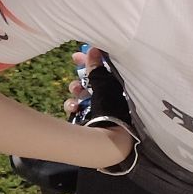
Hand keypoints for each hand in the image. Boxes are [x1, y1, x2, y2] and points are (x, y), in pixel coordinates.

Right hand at [64, 45, 139, 173]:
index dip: (90, 61)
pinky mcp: (90, 121)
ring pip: (84, 95)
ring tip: (75, 95)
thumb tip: (92, 50)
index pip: (105, 69)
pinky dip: (74, 107)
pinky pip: (79, 109)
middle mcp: (112, 99)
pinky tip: (73, 109)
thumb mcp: (103, 87)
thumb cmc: (111, 112)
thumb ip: (96, 69)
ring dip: (76, 93)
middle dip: (81, 79)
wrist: (110, 143)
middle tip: (75, 79)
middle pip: (93, 82)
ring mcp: (101, 111)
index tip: (76, 55)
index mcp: (119, 89)